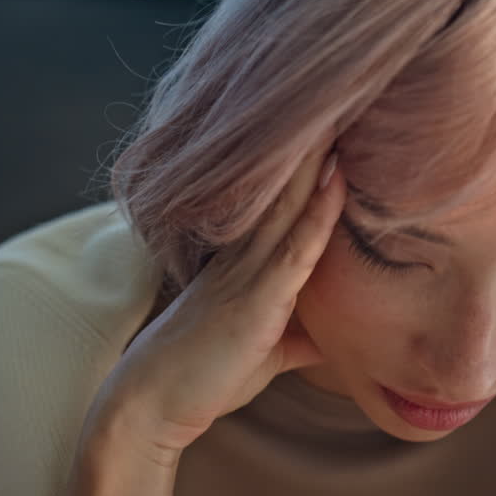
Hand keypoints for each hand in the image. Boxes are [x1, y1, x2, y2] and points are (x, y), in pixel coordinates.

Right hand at [89, 137, 345, 456]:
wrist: (150, 406)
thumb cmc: (204, 379)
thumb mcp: (265, 354)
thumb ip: (299, 337)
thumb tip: (336, 339)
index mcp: (243, 261)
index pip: (283, 201)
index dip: (309, 163)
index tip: (336, 122)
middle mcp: (243, 254)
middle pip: (286, 187)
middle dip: (315, 144)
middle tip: (344, 90)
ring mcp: (246, 271)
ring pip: (290, 203)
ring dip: (320, 160)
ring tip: (345, 109)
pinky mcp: (255, 298)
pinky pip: (293, 248)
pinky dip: (318, 213)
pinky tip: (338, 180)